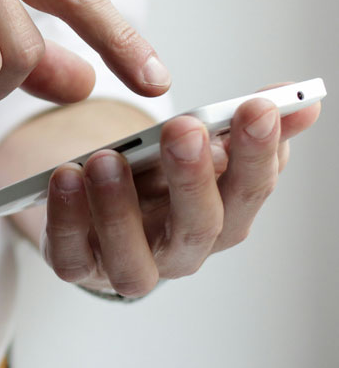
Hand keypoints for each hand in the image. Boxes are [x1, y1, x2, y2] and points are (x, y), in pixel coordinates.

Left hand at [41, 90, 320, 296]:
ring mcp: (128, 265)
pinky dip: (66, 219)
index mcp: (221, 218)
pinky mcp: (79, 266)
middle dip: (193, 177)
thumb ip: (241, 126)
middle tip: (184, 129)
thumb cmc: (155, 182)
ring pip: (132, 257)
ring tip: (106, 159)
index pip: (250, 191)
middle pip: (199, 227)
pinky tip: (65, 177)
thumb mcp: (196, 149)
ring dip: (120, 207)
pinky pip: (71, 256)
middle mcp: (181, 251)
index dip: (258, 152)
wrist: (99, 213)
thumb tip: (301, 101)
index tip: (257, 107)